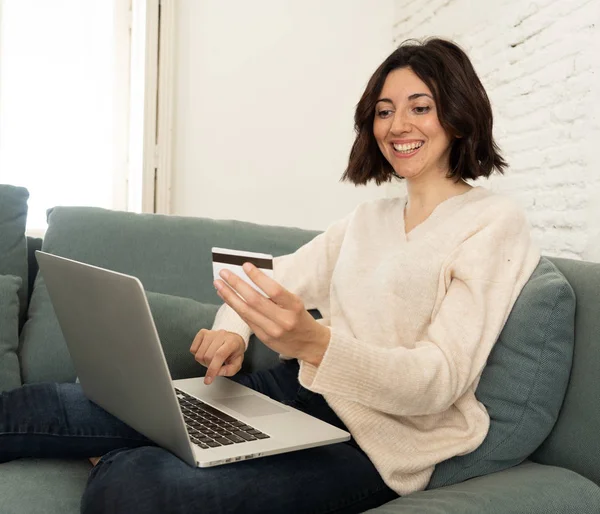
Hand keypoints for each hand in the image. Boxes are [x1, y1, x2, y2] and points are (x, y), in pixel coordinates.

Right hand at [190, 329, 245, 384]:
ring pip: (199, 354)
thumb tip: (217, 373)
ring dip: (203, 361)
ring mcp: (210, 333)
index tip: (208, 380)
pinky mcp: (202, 333)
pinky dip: (197, 355)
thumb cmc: (234, 350)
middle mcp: (221, 335)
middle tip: (215, 365)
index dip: (212, 369)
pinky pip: (193, 349)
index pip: (219, 355)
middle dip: (209, 366)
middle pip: (207, 356)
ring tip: (211, 359)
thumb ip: (229, 370)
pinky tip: (205, 353)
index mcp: (231, 342)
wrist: (233, 338)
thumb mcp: (237, 362)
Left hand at [213, 263, 329, 365]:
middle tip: (224, 273)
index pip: (274, 290)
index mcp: (294, 306)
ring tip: (219, 285)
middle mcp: (283, 320)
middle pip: (255, 300)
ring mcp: (272, 331)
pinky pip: (246, 320)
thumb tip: (251, 278)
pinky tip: (227, 298)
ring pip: (246, 311)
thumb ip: (276, 293)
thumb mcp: (295, 303)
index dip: (258, 277)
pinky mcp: (264, 338)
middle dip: (236, 285)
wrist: (310, 344)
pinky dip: (235, 307)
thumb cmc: (300, 318)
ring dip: (230, 296)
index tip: (245, 265)